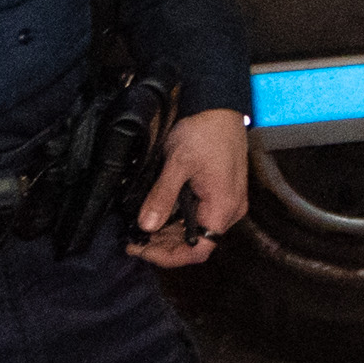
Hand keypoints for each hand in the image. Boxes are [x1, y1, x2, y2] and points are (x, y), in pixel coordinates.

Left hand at [130, 108, 249, 267]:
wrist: (219, 106)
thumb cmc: (204, 131)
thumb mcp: (178, 163)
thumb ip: (162, 197)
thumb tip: (145, 226)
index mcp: (223, 206)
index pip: (198, 250)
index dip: (168, 256)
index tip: (141, 250)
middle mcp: (230, 209)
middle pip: (197, 243)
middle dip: (164, 245)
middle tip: (134, 239)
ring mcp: (228, 200)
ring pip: (197, 230)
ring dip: (170, 233)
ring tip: (141, 230)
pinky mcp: (222, 191)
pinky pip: (201, 216)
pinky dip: (179, 220)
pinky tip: (159, 214)